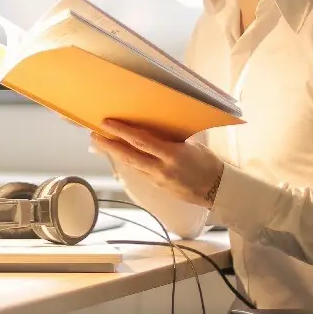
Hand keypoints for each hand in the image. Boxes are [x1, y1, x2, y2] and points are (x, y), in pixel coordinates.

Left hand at [92, 119, 223, 207]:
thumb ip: (171, 140)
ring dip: (116, 154)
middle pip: (129, 155)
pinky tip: (122, 155)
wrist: (218, 190)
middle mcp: (162, 168)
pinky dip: (130, 162)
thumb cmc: (209, 163)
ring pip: (132, 165)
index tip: (107, 123)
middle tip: (94, 135)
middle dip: (110, 145)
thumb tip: (154, 130)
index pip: (141, 141)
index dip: (122, 131)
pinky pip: (140, 172)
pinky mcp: (158, 187)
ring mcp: (158, 180)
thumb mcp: (191, 146)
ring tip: (102, 143)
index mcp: (172, 154)